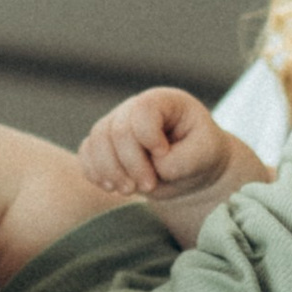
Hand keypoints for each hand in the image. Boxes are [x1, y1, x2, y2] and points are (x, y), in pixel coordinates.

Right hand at [79, 85, 232, 201]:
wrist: (190, 169)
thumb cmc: (200, 154)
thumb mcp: (204, 155)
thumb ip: (182, 160)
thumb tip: (153, 166)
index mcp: (163, 102)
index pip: (142, 110)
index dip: (149, 137)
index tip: (164, 154)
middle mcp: (134, 109)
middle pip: (117, 131)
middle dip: (131, 163)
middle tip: (149, 185)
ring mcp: (115, 125)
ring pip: (96, 142)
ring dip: (110, 171)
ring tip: (129, 190)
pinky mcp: (103, 145)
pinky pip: (86, 154)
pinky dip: (95, 173)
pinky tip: (112, 186)